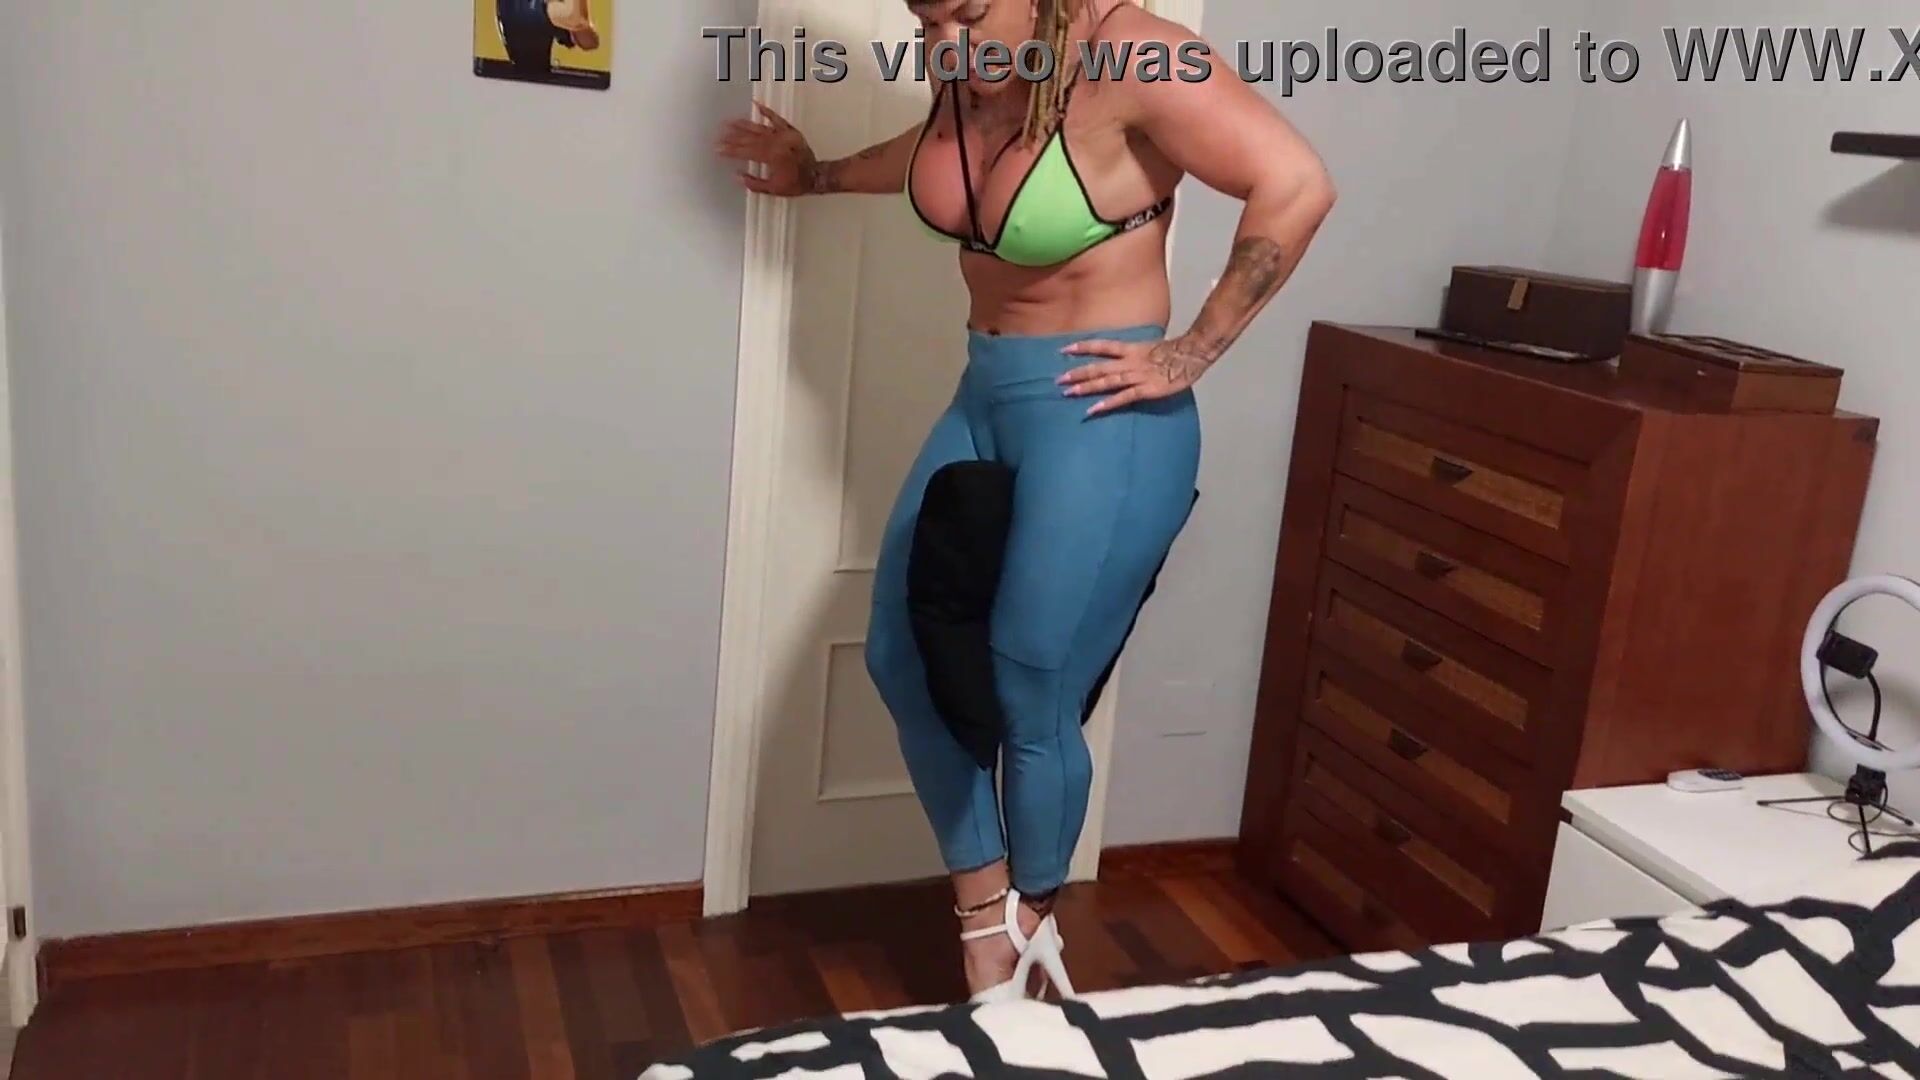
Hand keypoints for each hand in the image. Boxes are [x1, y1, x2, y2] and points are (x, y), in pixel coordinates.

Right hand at [714, 102, 819, 196]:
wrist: (817, 176)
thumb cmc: (797, 183)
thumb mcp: (774, 189)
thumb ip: (754, 183)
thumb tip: (737, 176)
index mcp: (771, 157)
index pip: (745, 151)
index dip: (730, 150)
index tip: (718, 149)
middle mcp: (776, 143)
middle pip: (749, 138)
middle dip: (732, 137)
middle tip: (718, 134)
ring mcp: (783, 135)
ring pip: (759, 127)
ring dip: (743, 124)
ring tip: (730, 121)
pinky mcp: (789, 130)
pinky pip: (776, 118)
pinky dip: (766, 111)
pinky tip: (757, 104)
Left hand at [1057, 335, 1216, 416]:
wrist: (1191, 355)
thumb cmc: (1174, 352)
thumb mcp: (1150, 348)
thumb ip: (1135, 353)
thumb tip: (1123, 357)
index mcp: (1131, 349)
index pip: (1101, 346)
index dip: (1082, 347)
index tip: (1064, 349)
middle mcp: (1129, 362)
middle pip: (1099, 367)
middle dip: (1078, 373)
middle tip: (1059, 380)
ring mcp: (1136, 376)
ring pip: (1107, 382)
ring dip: (1087, 387)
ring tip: (1069, 393)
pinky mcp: (1145, 390)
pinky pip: (1123, 398)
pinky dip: (1107, 404)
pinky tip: (1093, 410)